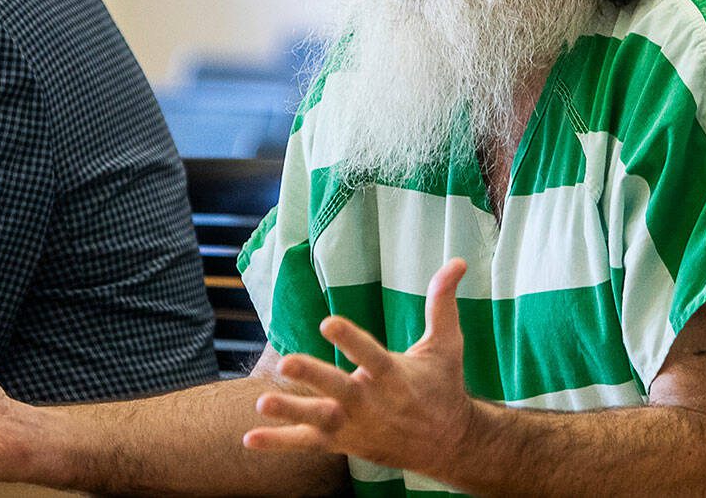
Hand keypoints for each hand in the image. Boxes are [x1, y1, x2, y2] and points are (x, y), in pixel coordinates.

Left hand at [244, 258, 478, 476]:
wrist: (448, 444)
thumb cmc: (444, 387)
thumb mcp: (447, 344)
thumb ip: (442, 302)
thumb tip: (457, 261)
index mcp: (394, 376)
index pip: (370, 355)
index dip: (350, 338)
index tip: (328, 321)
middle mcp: (372, 403)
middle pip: (338, 389)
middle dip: (313, 375)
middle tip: (286, 362)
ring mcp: (354, 426)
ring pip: (318, 419)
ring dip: (290, 411)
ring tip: (261, 402)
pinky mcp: (342, 443)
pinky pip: (306, 444)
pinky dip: (279, 442)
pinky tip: (249, 438)